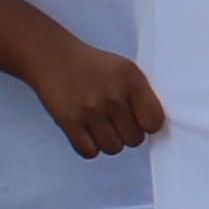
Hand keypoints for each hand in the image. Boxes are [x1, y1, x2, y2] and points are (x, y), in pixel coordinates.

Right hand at [27, 45, 167, 158]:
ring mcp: (90, 110)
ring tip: (100, 125)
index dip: (147, 125)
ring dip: (109, 141)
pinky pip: (90, 152)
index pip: (154, 122)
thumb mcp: (125, 70)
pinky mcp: (69, 121)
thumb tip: (154, 126)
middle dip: (127, 134)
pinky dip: (89, 147)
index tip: (138, 120)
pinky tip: (86, 131)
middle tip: (115, 120)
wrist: (53, 57)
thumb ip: (142, 95)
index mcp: (131, 81)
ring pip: (114, 148)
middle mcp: (113, 96)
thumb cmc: (93, 66)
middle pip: (135, 140)